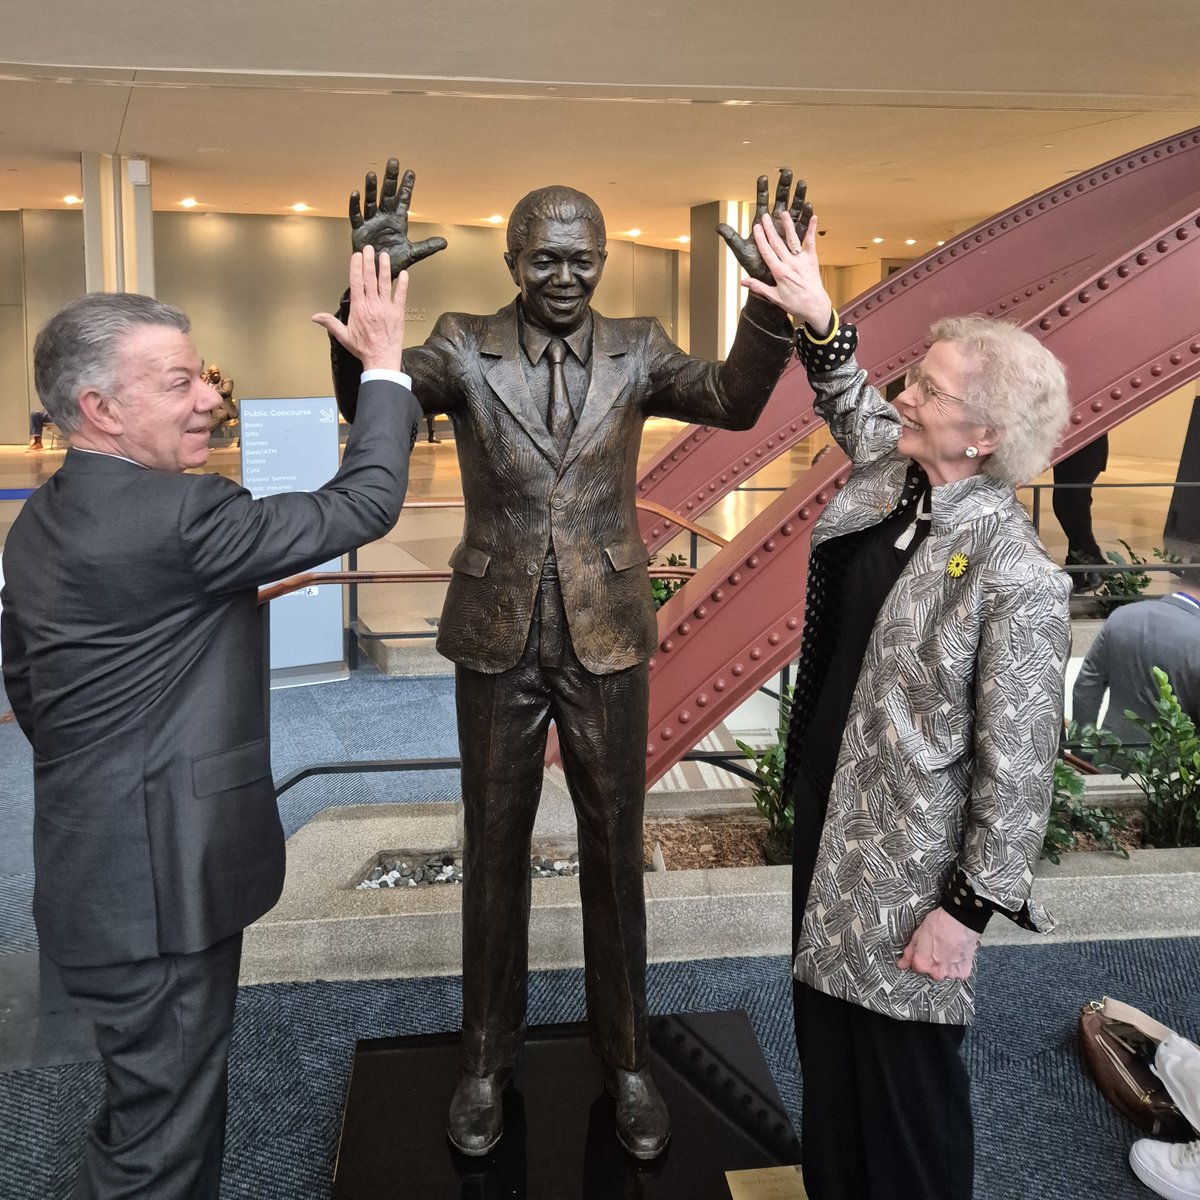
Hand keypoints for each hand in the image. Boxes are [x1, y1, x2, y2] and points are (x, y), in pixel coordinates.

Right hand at [312, 246, 407, 371]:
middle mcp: (372, 305)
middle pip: (370, 278)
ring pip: (385, 284)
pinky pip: (401, 295)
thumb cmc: (363, 349)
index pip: (356, 282)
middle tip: (369, 248)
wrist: (381, 360)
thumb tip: (314, 317)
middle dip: (369, 262)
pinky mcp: (398, 313)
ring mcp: (386, 308)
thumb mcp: (343, 336)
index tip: (357, 256)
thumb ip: (330, 323)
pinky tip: (403, 274)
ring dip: (384, 268)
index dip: (356, 267)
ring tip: (384, 255)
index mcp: (359, 308)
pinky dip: (402, 284)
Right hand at [349, 159, 446, 275]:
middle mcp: (384, 217)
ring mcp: (371, 222)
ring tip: (372, 174)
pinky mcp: (359, 230)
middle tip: (393, 162)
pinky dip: (355, 205)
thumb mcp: (412, 254)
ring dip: (371, 189)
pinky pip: (356, 215)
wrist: (378, 275)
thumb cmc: (394, 263)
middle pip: (387, 195)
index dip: (406, 187)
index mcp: (397, 221)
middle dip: (390, 179)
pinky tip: (356, 193)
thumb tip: (445, 242)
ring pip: (371, 201)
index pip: (403, 200)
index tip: (411, 172)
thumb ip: (427, 247)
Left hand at [717, 169, 811, 283]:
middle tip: (787, 172)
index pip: (761, 202)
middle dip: (784, 187)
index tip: (763, 177)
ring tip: (802, 183)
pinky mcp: (796, 240)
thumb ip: (731, 237)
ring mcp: (787, 230)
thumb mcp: (741, 250)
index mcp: (762, 224)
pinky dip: (806, 216)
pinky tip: (809, 205)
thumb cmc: (753, 265)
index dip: (762, 191)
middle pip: (781, 201)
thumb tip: (717, 226)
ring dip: (799, 196)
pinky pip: (802, 226)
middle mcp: (775, 224)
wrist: (765, 279)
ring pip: (795, 209)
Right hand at [742, 208, 833, 332]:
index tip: (756, 228)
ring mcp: (801, 260)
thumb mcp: (774, 297)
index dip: (761, 239)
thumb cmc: (795, 303)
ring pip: (792, 240)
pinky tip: (813, 218)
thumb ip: (759, 287)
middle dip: (770, 229)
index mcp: (779, 273)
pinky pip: (811, 242)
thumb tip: (743, 282)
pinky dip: (812, 230)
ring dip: (787, 226)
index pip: (767, 252)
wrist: (814, 306)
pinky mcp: (812, 259)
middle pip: (777, 243)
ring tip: (782, 213)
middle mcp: (789, 264)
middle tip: (764, 217)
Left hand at [896, 907, 980, 981]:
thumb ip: (909, 952)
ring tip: (949, 950)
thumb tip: (902, 963)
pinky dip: (958, 966)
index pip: (916, 968)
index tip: (923, 953)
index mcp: (922, 963)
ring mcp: (950, 973)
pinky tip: (957, 954)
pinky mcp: (963, 971)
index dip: (919, 958)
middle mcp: (936, 972)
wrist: (960, 920)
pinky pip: (958, 974)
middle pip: (931, 972)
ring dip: (946, 965)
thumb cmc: (941, 924)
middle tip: (937, 948)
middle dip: (933, 963)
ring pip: (945, 973)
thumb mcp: (918, 934)